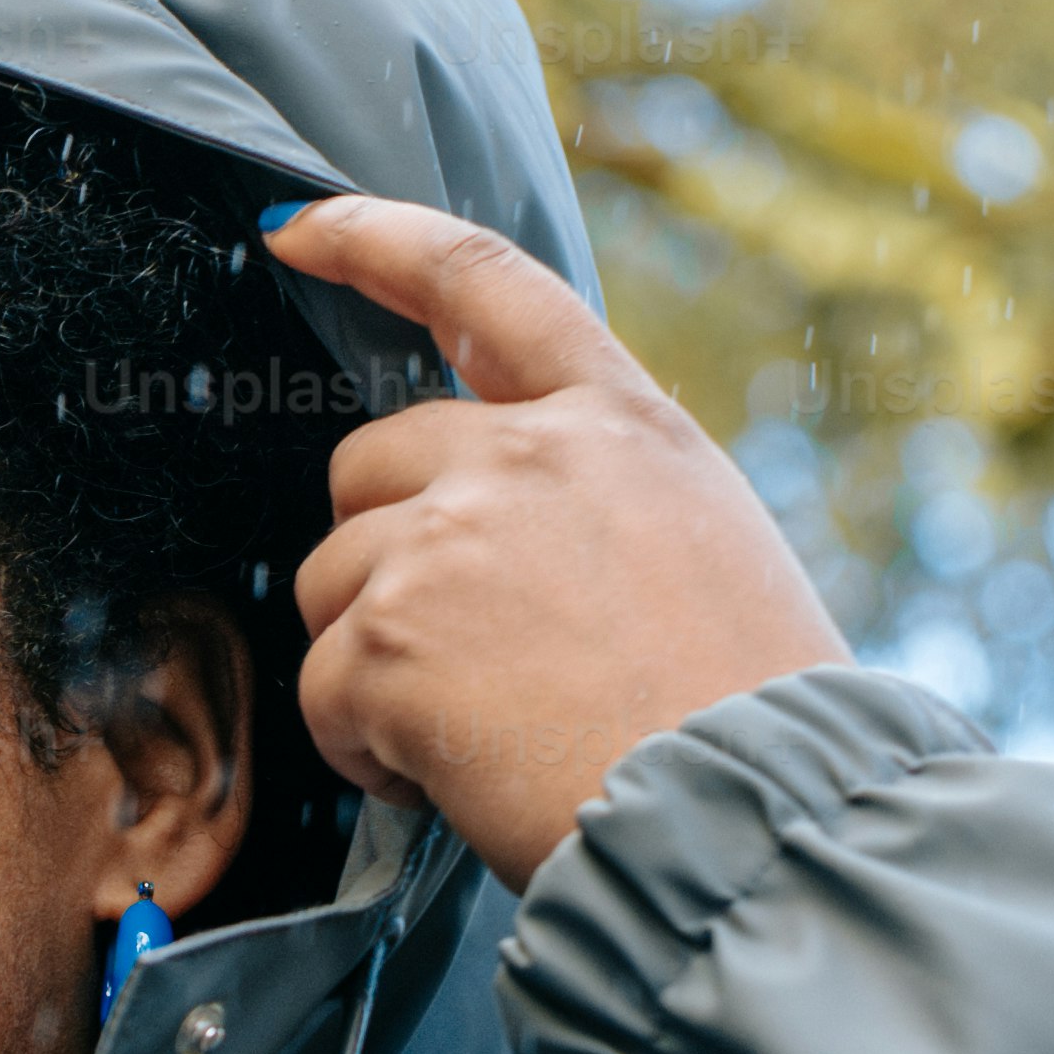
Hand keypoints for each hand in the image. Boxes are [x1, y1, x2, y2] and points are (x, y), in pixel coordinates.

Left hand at [268, 197, 852, 885]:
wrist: (754, 819)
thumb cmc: (749, 716)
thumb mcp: (705, 548)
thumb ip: (593, 502)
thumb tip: (506, 534)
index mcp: (621, 423)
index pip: (482, 282)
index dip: (375, 241)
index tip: (299, 233)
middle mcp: (530, 455)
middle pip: (369, 463)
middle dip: (380, 554)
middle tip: (462, 656)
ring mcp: (450, 538)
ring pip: (331, 582)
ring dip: (373, 664)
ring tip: (483, 734)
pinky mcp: (392, 636)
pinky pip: (322, 691)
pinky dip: (364, 749)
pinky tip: (453, 777)